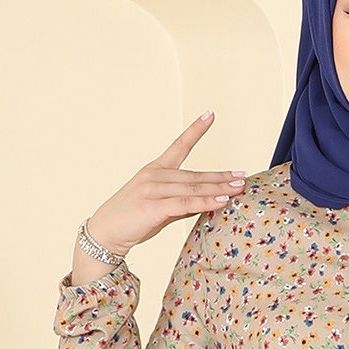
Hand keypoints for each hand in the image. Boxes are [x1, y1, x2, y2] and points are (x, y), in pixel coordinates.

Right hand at [85, 110, 245, 256]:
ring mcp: (152, 190)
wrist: (105, 233)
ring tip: (238, 188)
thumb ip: (182, 201)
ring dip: (218, 189)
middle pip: (195, 175)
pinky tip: (221, 201)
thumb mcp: (160, 206)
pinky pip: (184, 203)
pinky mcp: (152, 207)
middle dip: (221, 177)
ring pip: (192, 188)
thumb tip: (209, 201)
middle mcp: (154, 175)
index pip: (179, 145)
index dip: (195, 129)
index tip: (210, 114)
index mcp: (155, 170)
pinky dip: (205, 202)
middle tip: (243, 176)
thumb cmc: (133, 220)